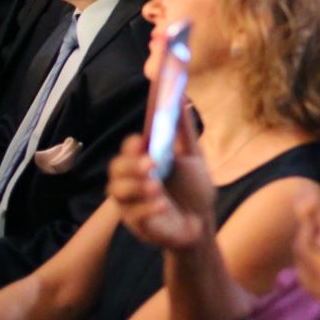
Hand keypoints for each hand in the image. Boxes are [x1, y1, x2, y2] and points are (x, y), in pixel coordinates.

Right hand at [107, 122, 215, 252]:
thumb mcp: (193, 157)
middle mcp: (132, 179)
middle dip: (130, 164)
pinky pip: (133, 215)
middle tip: (151, 163)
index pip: (129, 147)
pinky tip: (163, 205)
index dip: (132, 143)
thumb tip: (181, 96)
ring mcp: (131, 202)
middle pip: (116, 167)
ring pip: (117, 191)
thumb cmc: (193, 188)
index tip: (141, 140)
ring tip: (156, 186)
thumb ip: (184, 131)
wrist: (203, 222)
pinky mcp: (137, 223)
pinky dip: (147, 208)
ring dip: (136, 186)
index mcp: (144, 160)